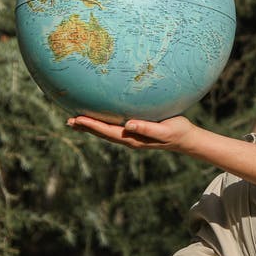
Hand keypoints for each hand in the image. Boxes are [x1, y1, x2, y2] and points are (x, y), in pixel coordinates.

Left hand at [66, 114, 199, 151]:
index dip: (92, 125)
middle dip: (86, 127)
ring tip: (75, 121)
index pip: (107, 131)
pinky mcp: (135, 131)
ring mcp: (131, 136)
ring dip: (91, 127)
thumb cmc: (177, 131)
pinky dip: (102, 124)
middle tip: (69, 121)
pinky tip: (99, 117)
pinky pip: (114, 127)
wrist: (186, 139)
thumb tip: (128, 125)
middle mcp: (129, 138)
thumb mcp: (164, 130)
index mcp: (133, 138)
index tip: (78, 119)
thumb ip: (147, 128)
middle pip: (102, 133)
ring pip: (106, 132)